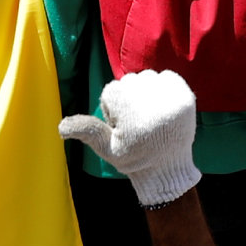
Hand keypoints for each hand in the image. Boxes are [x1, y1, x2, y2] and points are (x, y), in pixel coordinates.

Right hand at [61, 67, 201, 207]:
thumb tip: (61, 126)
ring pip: (147, 79)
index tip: (124, 128)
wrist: (169, 167)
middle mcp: (148, 96)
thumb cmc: (134, 158)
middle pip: (129, 83)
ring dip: (147, 95)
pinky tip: (164, 111)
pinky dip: (164, 91)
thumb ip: (87, 131)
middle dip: (130, 101)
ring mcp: (169, 94)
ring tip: (153, 119)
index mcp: (127, 108)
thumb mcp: (107, 147)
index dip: (114, 112)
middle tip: (139, 126)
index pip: (111, 92)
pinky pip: (167, 79)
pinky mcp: (185, 94)